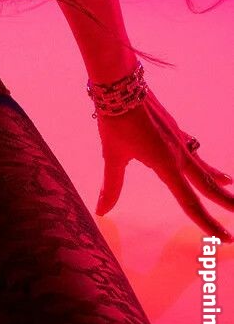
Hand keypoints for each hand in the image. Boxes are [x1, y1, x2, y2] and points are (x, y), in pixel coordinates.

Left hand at [95, 86, 233, 240]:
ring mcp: (178, 139)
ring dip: (216, 178)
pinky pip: (192, 149)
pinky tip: (197, 154)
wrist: (121, 85)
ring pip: (202, 165)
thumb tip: (102, 210)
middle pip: (207, 184)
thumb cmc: (116, 121)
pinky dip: (200, 158)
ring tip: (229, 183)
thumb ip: (112, 185)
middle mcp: (178, 154)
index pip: (190, 201)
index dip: (207, 222)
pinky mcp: (173, 128)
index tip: (224, 237)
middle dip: (224, 203)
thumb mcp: (113, 155)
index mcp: (166, 164)